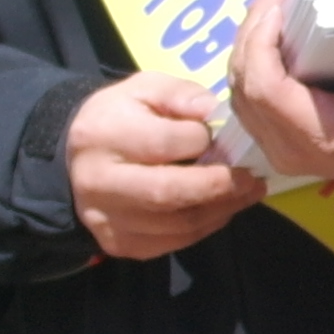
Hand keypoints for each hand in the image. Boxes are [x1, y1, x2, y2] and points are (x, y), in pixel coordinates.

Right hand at [65, 67, 262, 259]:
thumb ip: (182, 95)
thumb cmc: (123, 117)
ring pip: (176, 224)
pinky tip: (220, 209)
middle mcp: (97, 181)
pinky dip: (204, 228)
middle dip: (219, 186)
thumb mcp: (147, 89)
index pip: (164, 143)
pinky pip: (172, 243)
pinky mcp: (118, 242)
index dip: (202, 140)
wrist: (80, 155)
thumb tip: (215, 113)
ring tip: (246, 193)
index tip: (223, 136)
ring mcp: (104, 218)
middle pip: (168, 192)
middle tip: (252, 179)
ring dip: (221, 210)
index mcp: (102, 135)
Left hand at [230, 0, 333, 190]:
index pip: (266, 89)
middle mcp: (293, 148)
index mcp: (323, 136)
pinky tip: (272, 36)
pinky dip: (255, 63)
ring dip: (249, 46)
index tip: (277, 5)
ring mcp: (284, 148)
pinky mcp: (284, 141)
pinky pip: (251, 100)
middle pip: (244, 86)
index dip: (260, 43)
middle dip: (251, 34)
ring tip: (272, 7)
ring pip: (240, 92)